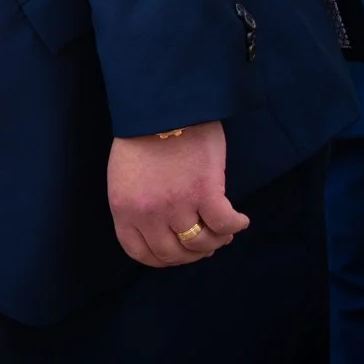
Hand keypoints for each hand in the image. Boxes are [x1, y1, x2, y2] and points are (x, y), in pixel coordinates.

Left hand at [107, 120, 248, 266]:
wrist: (163, 104)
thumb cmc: (144, 134)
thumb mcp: (126, 176)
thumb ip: (139, 205)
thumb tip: (165, 232)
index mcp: (124, 208)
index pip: (140, 252)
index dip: (162, 258)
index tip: (177, 252)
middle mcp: (148, 212)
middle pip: (172, 254)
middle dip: (190, 254)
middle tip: (204, 243)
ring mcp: (177, 204)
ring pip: (200, 244)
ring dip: (214, 241)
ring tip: (222, 231)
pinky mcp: (205, 192)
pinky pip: (224, 225)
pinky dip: (235, 225)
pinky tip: (239, 219)